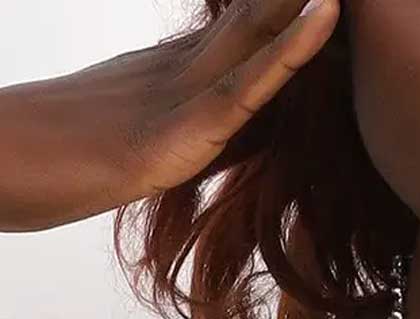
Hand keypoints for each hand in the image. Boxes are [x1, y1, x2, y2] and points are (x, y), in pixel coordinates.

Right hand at [0, 0, 338, 231]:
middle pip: (263, 16)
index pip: (253, 28)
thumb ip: (187, 133)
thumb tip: (224, 137)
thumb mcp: (141, 144)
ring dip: (305, 3)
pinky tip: (325, 13)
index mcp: (179, 73)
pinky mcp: (181, 128)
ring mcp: (183, 91)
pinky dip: (290, 49)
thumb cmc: (54, 161)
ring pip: (266, 33)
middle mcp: (186, 67)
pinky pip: (247, 83)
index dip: (291, 9)